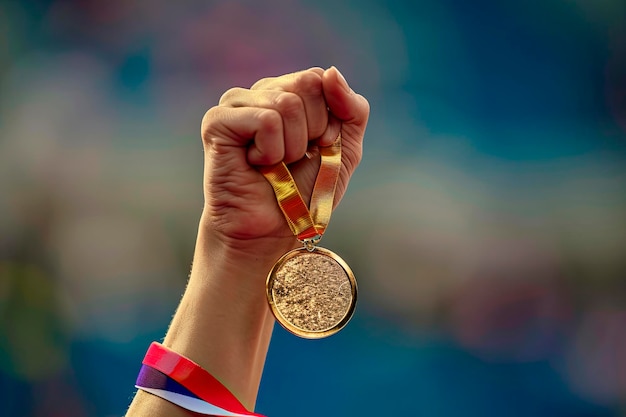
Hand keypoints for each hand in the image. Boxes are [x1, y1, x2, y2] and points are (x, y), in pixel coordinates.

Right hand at [200, 67, 369, 251]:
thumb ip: (352, 108)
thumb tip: (331, 72)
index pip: (320, 78)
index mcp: (289, 92)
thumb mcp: (345, 148)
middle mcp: (261, 92)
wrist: (273, 230)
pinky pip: (266, 120)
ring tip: (274, 165)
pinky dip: (271, 151)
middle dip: (312, 131)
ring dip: (291, 147)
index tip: (315, 148)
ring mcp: (236, 103)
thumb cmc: (306, 192)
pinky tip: (255, 165)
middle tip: (292, 159)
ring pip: (287, 103)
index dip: (328, 120)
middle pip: (307, 84)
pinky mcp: (217, 121)